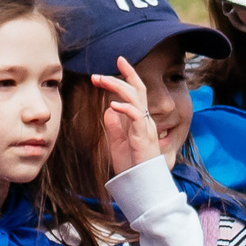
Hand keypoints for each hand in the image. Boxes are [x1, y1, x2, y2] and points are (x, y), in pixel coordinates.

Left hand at [92, 57, 161, 174]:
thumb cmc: (132, 165)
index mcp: (139, 120)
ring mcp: (146, 127)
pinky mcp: (144, 137)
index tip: (118, 61)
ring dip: (117, 87)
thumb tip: (109, 110)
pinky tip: (112, 104)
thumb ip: (115, 126)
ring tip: (100, 81)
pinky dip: (124, 108)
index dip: (128, 75)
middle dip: (120, 76)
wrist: (142, 184)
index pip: (136, 92)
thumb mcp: (118, 142)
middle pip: (137, 90)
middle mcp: (145, 120)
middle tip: (99, 73)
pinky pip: (136, 117)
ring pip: (135, 99)